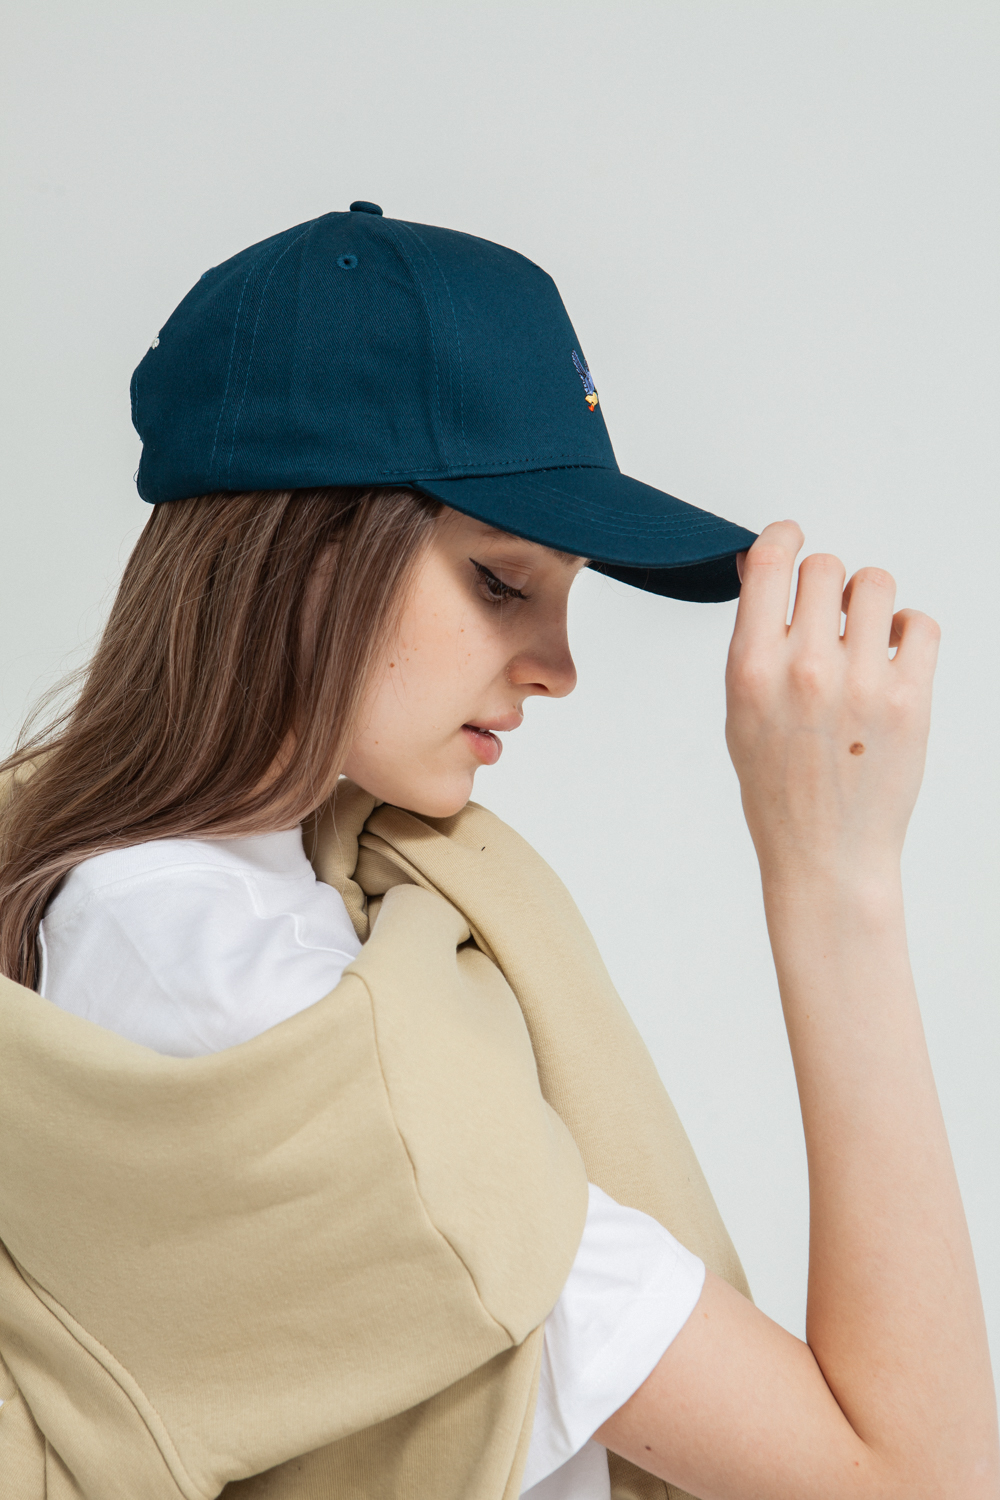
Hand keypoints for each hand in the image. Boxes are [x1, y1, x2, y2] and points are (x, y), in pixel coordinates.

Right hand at [726, 521, 939, 884]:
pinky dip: (908, 632)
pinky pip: (920, 623)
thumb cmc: (777, 786)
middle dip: (827, 584)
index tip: (792, 540)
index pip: (769, 562)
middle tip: (830, 617)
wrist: (825, 854)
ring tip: (863, 638)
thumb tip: (760, 569)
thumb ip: (752, 641)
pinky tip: (892, 659)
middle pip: (826, 566)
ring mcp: (861, 684)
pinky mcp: (910, 701)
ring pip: (876, 583)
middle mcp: (805, 669)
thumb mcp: (740, 710)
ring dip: (870, 602)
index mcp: (751, 669)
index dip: (783, 538)